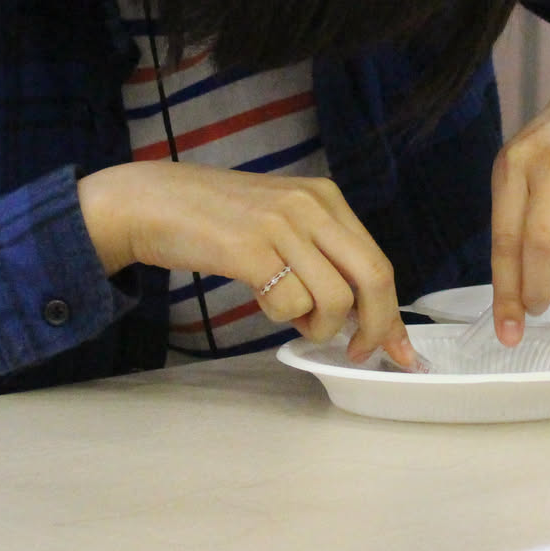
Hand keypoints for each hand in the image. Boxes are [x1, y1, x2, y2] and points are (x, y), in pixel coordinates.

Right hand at [77, 162, 419, 368]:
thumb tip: (360, 312)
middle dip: (375, 328)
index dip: (392, 312)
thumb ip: (320, 254)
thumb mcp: (280, 221)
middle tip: (356, 352)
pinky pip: (291, 304)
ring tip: (290, 316)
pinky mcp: (251, 248)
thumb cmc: (215, 220)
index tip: (399, 350)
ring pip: (335, 299)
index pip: (378, 261)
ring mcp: (281, 225)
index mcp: (325, 198)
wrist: (150, 202)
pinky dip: (280, 316)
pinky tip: (259, 298)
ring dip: (318, 326)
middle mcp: (311, 205)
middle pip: (374, 278)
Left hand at [489, 40, 549, 344]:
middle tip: (540, 309)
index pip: (503, 238)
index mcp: (514, 162)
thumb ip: (523, 210)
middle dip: (536, 289)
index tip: (507, 330)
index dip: (504, 291)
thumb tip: (517, 280)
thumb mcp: (534, 159)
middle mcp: (548, 158)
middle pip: (537, 242)